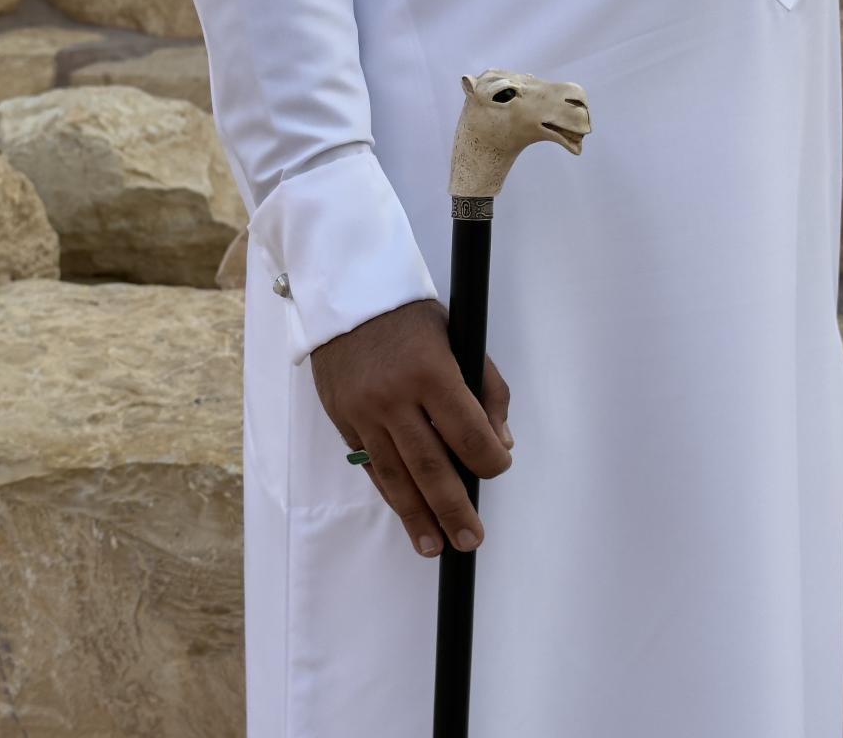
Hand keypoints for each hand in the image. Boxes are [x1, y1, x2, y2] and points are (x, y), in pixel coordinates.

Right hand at [310, 298, 513, 558]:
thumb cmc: (410, 317)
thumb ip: (486, 389)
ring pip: (394, 475)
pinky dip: (390, 492)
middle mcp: (394, 396)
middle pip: (429, 465)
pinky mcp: (343, 419)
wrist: (347, 297)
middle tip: (471, 539)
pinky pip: (370, 464)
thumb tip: (499, 442)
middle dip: (453, 508)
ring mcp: (364, 411)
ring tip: (435, 546)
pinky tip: (407, 513)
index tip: (498, 468)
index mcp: (431, 371)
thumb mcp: (458, 337)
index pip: (467, 432)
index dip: (489, 460)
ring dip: (416, 516)